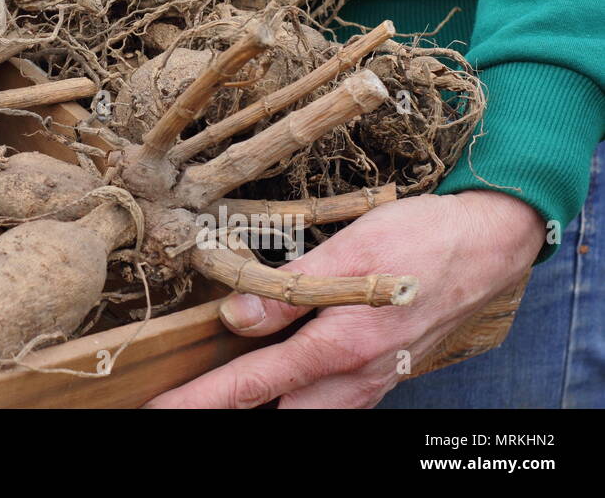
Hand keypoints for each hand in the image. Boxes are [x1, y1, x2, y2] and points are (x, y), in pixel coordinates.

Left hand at [146, 190, 544, 407]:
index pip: (253, 382)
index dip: (202, 400)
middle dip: (233, 413)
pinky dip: (300, 401)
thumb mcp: (349, 249)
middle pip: (280, 414)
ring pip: (309, 415)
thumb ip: (289, 288)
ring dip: (267, 408)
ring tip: (223, 395)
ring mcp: (374, 379)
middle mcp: (357, 375)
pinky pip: (336, 404)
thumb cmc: (419, 238)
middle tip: (184, 403)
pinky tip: (283, 386)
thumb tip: (234, 318)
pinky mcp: (385, 372)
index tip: (163, 409)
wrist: (490, 244)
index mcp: (341, 345)